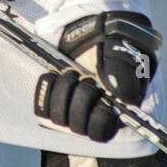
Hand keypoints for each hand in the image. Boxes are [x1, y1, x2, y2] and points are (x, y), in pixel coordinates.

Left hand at [33, 12, 160, 141]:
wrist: (93, 33)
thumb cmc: (114, 47)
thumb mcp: (125, 56)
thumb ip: (125, 76)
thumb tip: (120, 96)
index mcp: (115, 114)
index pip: (100, 132)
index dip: (98, 114)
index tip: (101, 93)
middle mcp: (93, 118)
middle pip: (77, 126)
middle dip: (81, 96)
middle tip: (87, 77)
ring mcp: (71, 112)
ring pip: (59, 118)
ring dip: (64, 90)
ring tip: (73, 74)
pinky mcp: (53, 104)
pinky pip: (41, 108)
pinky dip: (47, 88)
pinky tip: (56, 76)